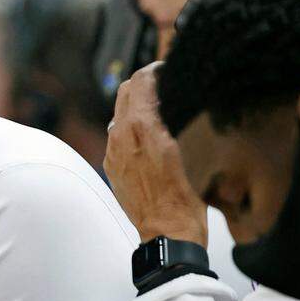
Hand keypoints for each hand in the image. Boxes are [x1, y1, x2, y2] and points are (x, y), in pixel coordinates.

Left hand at [104, 62, 207, 245]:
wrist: (167, 230)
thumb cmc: (186, 196)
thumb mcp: (189, 148)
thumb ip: (173, 118)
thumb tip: (169, 98)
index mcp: (142, 127)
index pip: (140, 81)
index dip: (154, 70)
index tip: (165, 70)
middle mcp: (121, 136)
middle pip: (125, 92)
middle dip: (142, 84)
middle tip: (162, 84)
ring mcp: (112, 152)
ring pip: (118, 114)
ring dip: (134, 106)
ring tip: (156, 110)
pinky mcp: (111, 167)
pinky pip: (115, 136)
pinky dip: (128, 127)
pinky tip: (146, 136)